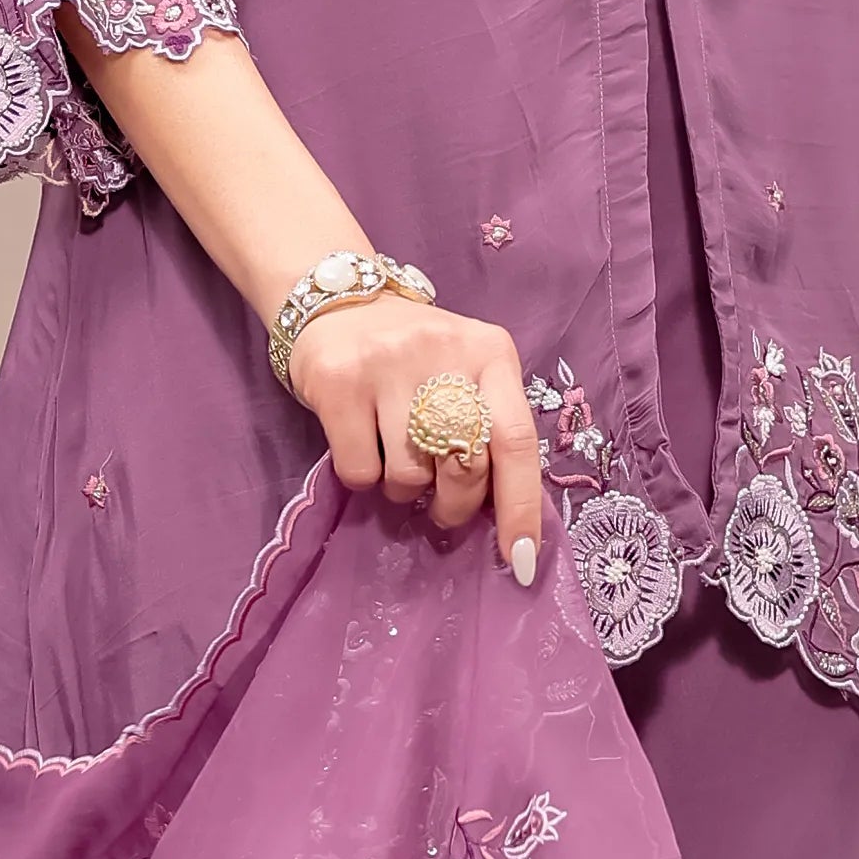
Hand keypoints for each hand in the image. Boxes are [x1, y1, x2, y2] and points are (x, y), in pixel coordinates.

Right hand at [287, 291, 545, 585]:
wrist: (338, 300)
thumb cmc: (415, 356)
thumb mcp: (466, 371)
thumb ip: (489, 425)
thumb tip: (506, 520)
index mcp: (491, 353)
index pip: (516, 440)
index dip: (521, 506)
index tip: (519, 558)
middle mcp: (444, 351)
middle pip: (464, 466)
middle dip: (456, 506)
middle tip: (443, 508)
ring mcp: (388, 364)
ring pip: (408, 475)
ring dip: (404, 489)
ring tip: (396, 460)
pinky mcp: (339, 381)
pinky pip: (360, 471)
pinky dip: (364, 477)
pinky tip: (362, 446)